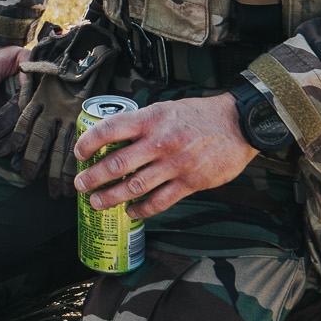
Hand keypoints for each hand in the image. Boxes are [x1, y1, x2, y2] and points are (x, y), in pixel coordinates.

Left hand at [71, 95, 257, 218]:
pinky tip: (131, 211)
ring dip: (112, 197)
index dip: (89, 143)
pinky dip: (141, 209)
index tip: (79, 153)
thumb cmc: (200, 115)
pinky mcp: (191, 182)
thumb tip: (114, 138)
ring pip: (135, 186)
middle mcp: (161, 141)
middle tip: (80, 185)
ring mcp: (176, 164)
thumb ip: (142, 124)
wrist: (240, 124)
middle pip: (117, 163)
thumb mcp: (166, 109)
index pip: (110, 129)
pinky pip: (160, 201)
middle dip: (94, 177)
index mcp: (151, 119)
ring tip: (98, 202)